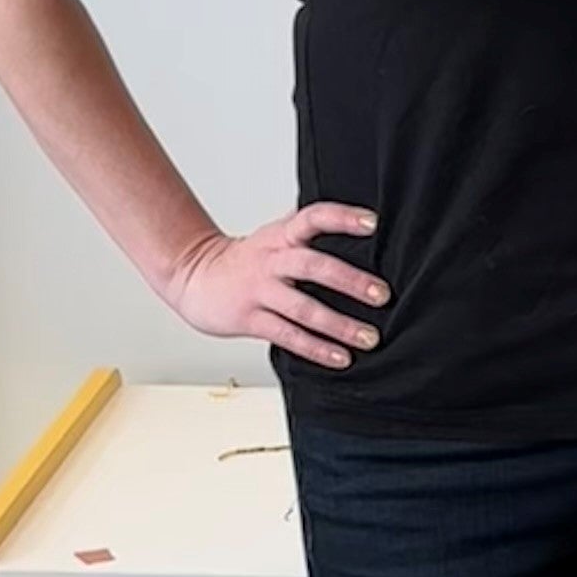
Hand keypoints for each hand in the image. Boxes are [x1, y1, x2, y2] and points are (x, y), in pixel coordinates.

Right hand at [163, 206, 384, 368]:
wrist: (194, 277)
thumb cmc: (247, 260)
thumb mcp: (275, 235)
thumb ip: (308, 230)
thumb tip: (362, 222)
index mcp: (281, 235)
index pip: (313, 217)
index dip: (342, 218)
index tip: (373, 223)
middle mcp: (272, 260)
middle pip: (313, 266)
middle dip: (350, 281)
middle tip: (383, 295)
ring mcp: (260, 290)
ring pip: (303, 308)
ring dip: (339, 325)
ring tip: (369, 337)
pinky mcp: (250, 319)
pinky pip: (288, 335)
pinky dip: (316, 348)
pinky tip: (341, 358)